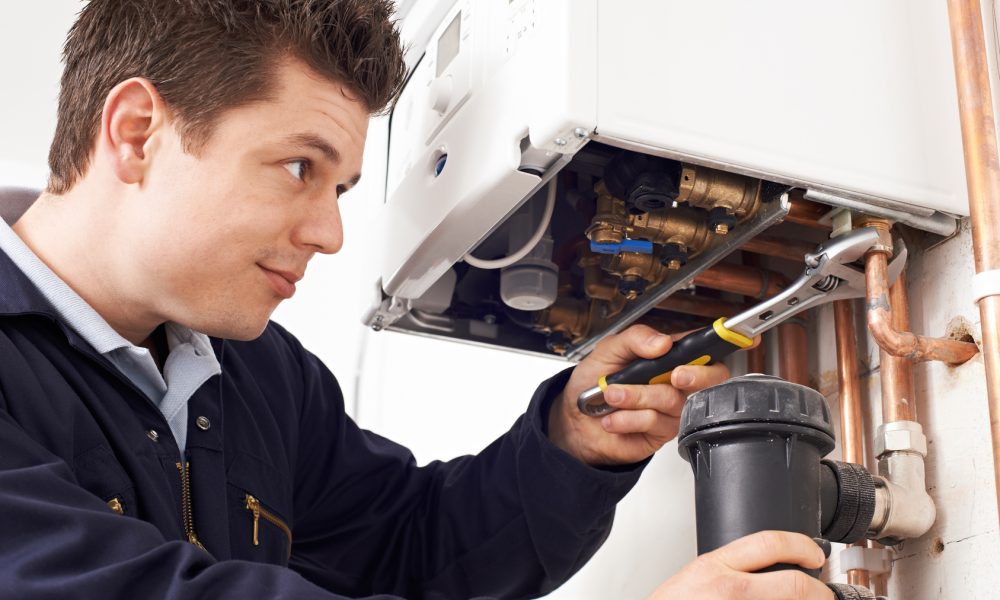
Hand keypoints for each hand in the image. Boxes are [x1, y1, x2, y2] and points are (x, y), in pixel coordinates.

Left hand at [548, 324, 729, 465]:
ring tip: (612, 395)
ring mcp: (671, 409)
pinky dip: (629, 418)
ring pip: (674, 400)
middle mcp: (675, 381)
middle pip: (711, 378)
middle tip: (672, 374)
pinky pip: (656, 423)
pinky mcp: (661, 433)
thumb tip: (663, 342)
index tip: (744, 336)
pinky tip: (613, 417)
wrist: (574, 422)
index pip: (704, 346)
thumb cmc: (592, 382)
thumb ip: (635, 339)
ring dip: (639, 397)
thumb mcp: (608, 350)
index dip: (729, 340)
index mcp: (668, 355)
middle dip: (695, 375)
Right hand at [647, 531, 832, 599]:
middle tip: (823, 593)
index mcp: (716, 566)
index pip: (770, 543)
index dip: (802, 546)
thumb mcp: (693, 577)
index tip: (814, 554)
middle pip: (794, 583)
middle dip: (819, 590)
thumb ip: (726, 569)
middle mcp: (731, 591)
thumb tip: (765, 570)